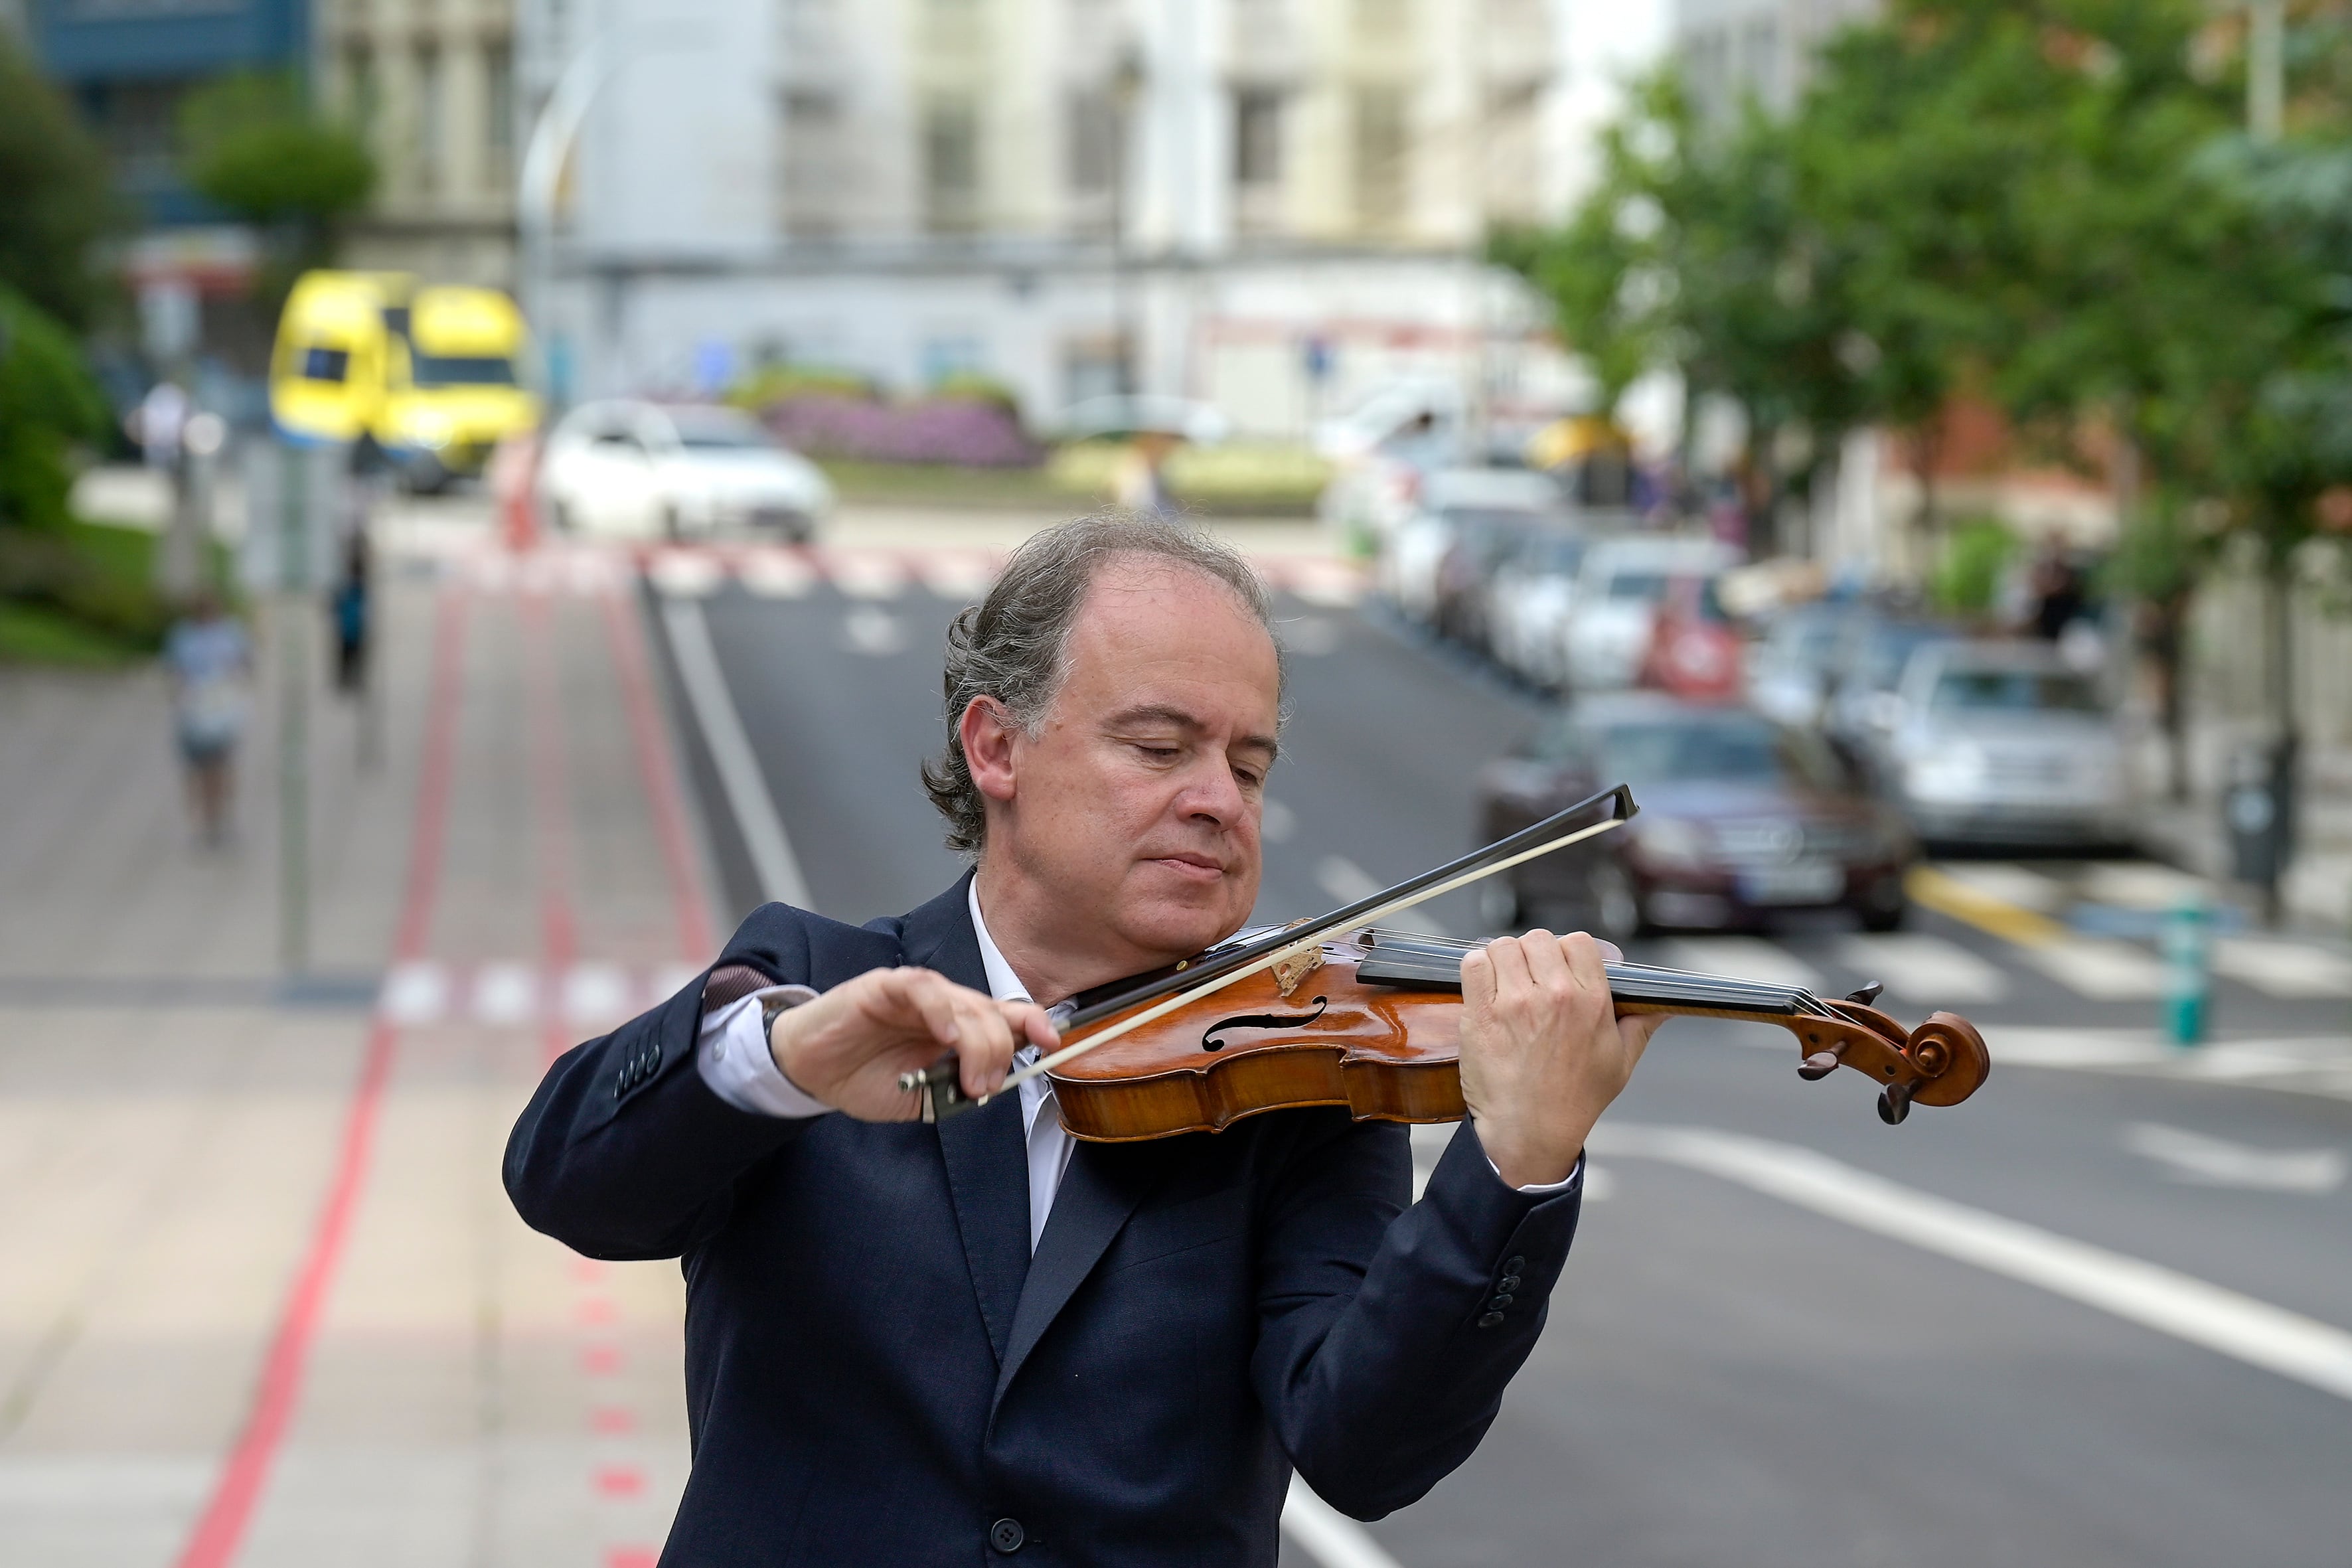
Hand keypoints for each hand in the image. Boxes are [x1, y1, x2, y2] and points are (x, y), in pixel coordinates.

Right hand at [768, 967, 1059, 1121]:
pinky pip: (920, 989)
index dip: (1032, 1024)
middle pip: (991, 1014)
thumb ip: (956, 1089)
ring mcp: (915, 994)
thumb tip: (991, 1087)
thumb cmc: (865, 1078)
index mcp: (957, 1028)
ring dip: (976, 1041)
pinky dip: (939, 1009)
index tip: (1052, 1043)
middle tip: (983, 1087)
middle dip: (998, 1052)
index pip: (1005, 1016)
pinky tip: (944, 1034)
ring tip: (970, 1078)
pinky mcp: (883, 987)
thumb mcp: (923, 1095)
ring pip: (963, 1002)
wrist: (810, 1071)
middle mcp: (943, 1005)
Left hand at [1457, 931, 1663, 1187]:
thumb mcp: (1621, 1063)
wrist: (1530, 1132)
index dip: (1565, 951)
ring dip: (1502, 960)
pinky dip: (1476, 968)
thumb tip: (1663, 1006)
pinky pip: (1472, 963)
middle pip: (1538, 939)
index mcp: (1592, 1001)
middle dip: (1532, 955)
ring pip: (1503, 947)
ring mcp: (1515, 1003)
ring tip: (1505, 985)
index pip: (1577, 942)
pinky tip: (1484, 987)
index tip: (1557, 969)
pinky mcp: (1482, 1013)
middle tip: (1529, 979)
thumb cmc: (1575, 1101)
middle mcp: (1555, 995)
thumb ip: (1641, 1025)